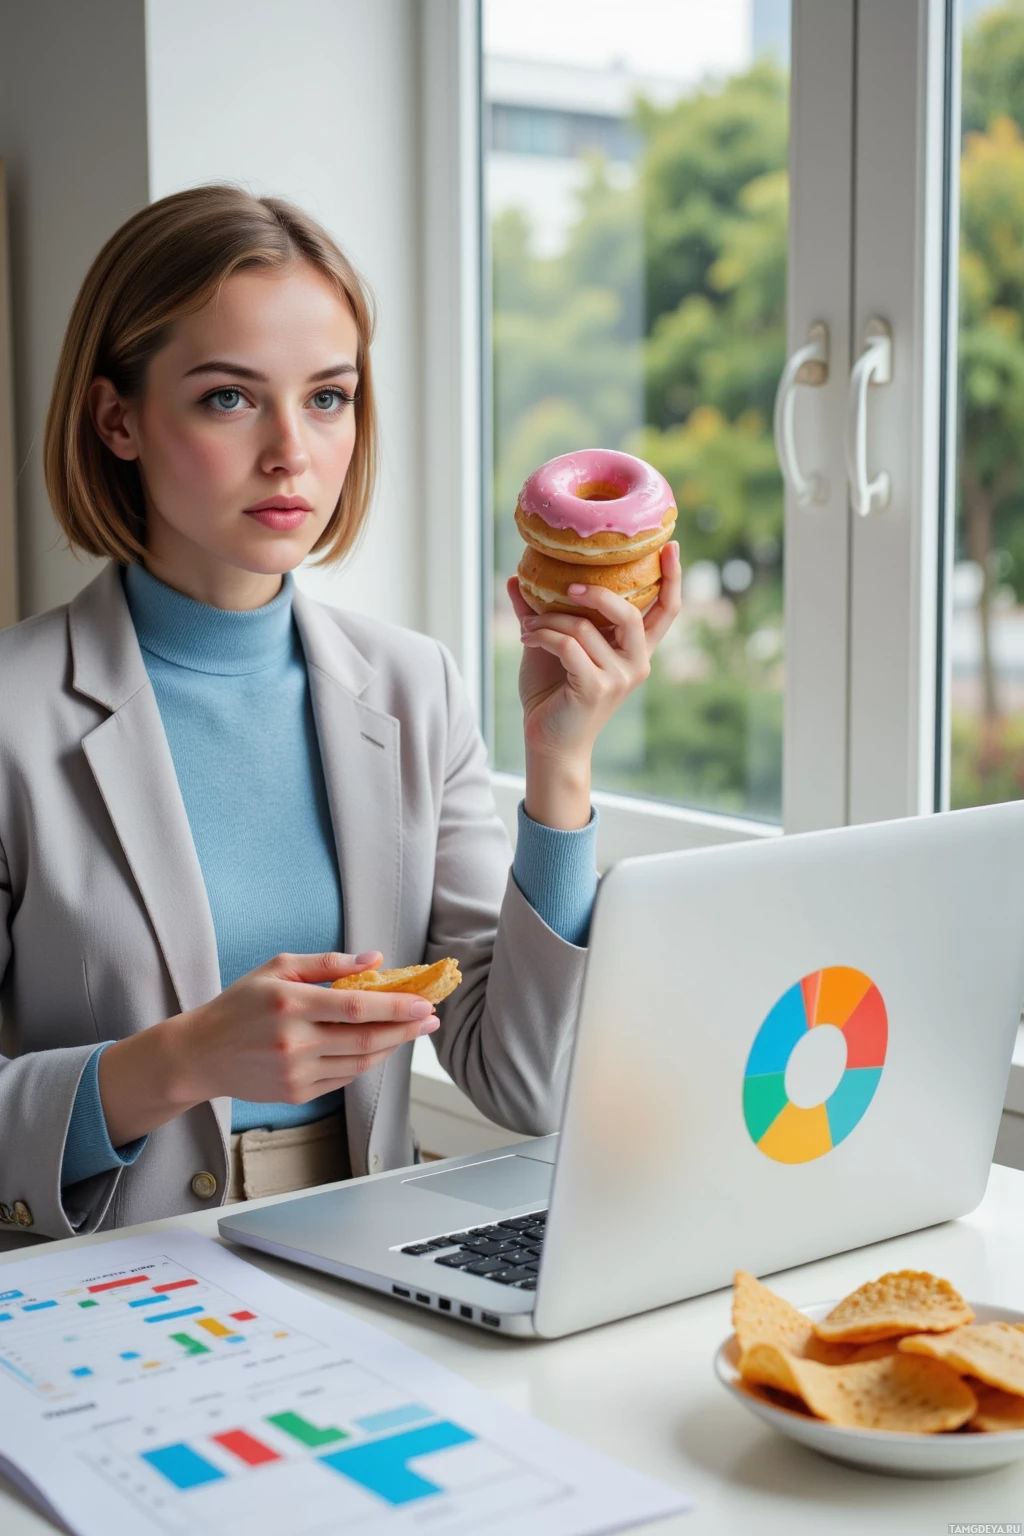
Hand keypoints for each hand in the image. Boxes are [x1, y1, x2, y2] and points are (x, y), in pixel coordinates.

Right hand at [98, 951, 437, 1144]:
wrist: (200, 1054)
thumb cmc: (240, 1004)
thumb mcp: (278, 967)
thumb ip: (328, 963)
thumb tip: (374, 960)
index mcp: (291, 1004)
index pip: (356, 1007)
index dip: (396, 1007)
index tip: (424, 1002)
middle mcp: (295, 1042)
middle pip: (366, 1039)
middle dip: (406, 1030)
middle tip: (431, 1019)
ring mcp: (296, 1073)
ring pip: (360, 1062)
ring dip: (391, 1047)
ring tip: (411, 1031)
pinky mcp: (296, 1094)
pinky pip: (344, 1078)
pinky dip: (366, 1062)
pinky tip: (378, 1046)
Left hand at [507, 541, 681, 827]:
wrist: (547, 741)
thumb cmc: (552, 694)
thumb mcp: (552, 646)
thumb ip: (543, 613)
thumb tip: (516, 578)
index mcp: (634, 650)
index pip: (666, 611)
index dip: (673, 578)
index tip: (670, 545)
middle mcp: (635, 663)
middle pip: (629, 612)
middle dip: (598, 594)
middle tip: (571, 585)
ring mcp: (618, 678)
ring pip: (584, 626)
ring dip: (549, 620)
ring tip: (529, 626)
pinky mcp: (595, 688)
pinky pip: (567, 644)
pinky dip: (542, 635)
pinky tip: (526, 637)